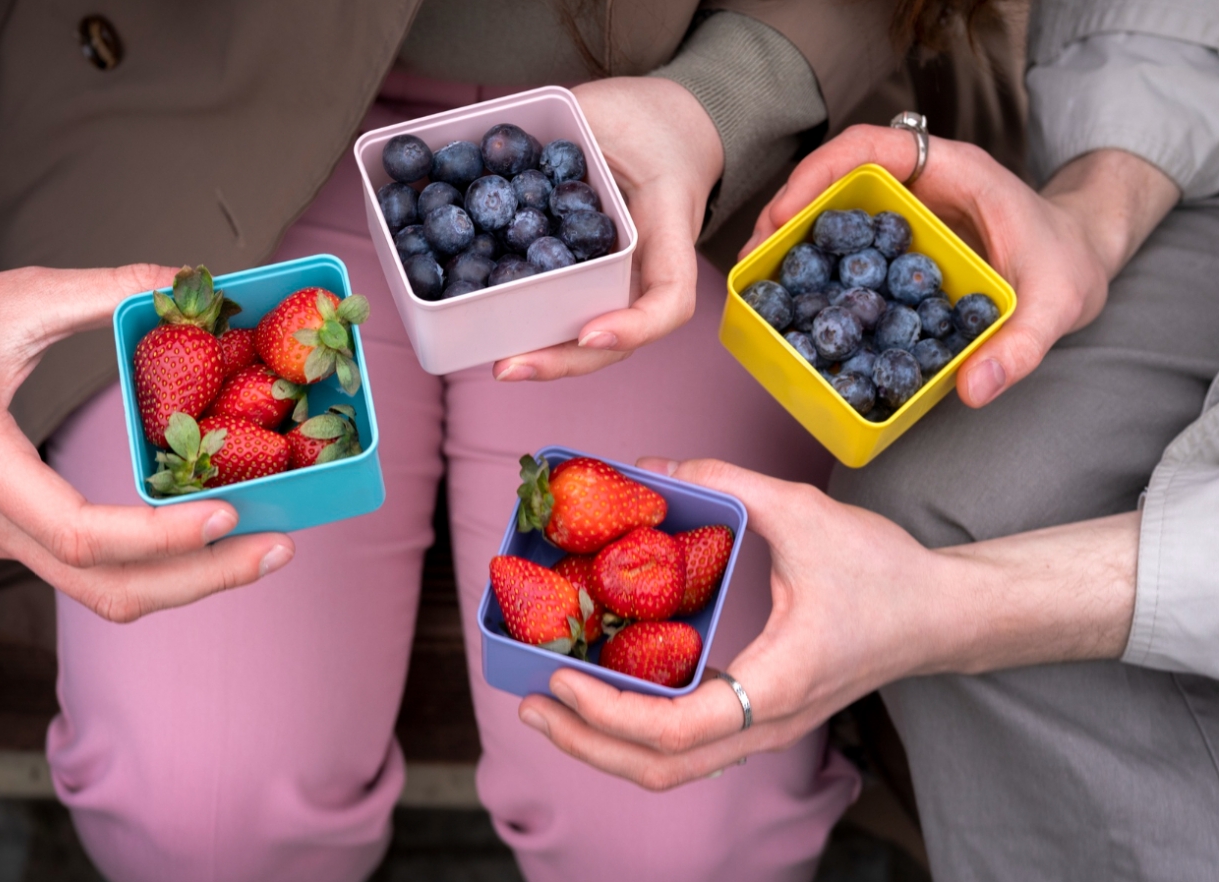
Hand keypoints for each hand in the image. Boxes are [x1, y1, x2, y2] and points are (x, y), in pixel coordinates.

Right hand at [0, 266, 294, 621]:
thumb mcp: (16, 297)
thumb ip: (106, 289)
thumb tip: (187, 280)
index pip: (80, 533)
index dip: (160, 535)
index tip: (229, 513)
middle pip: (107, 586)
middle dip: (201, 577)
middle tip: (278, 548)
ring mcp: (3, 534)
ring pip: (103, 591)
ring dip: (188, 580)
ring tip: (262, 549)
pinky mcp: (18, 529)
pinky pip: (96, 569)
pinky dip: (160, 564)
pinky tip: (212, 535)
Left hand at [493, 76, 723, 381]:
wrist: (663, 129)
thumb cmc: (650, 123)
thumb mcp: (621, 115)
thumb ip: (572, 126)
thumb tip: (493, 147)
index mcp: (668, 236)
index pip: (670, 298)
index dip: (634, 325)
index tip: (590, 332)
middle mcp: (641, 273)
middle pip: (613, 340)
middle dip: (562, 359)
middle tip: (510, 367)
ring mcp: (613, 282)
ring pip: (582, 335)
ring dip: (539, 353)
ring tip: (496, 361)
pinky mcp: (583, 276)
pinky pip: (558, 307)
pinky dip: (522, 319)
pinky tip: (480, 323)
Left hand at [517, 457, 1136, 789]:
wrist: (943, 616)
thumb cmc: (885, 572)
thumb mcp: (803, 512)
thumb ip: (726, 485)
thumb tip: (651, 466)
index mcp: (778, 683)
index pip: (675, 730)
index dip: (606, 713)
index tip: (560, 678)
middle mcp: (769, 723)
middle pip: (662, 769)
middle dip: (587, 744)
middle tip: (532, 704)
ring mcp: (768, 729)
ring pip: (675, 768)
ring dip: (608, 745)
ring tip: (555, 706)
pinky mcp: (766, 718)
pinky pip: (693, 746)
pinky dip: (640, 731)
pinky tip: (610, 691)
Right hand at [739, 126, 1179, 406]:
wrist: (1080, 261)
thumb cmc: (1070, 267)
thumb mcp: (1055, 308)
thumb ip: (1018, 348)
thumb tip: (971, 391)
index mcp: (955, 172)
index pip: (873, 147)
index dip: (821, 172)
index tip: (786, 213)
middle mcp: (921, 184)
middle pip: (836, 175)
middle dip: (786, 209)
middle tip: (754, 257)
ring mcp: (904, 211)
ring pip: (833, 208)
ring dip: (790, 238)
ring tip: (758, 278)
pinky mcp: (896, 242)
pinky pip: (846, 242)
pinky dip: (814, 263)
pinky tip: (793, 298)